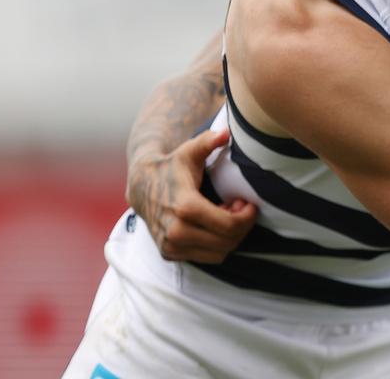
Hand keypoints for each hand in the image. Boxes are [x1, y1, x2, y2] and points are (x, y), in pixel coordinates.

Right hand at [125, 127, 257, 262]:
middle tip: (240, 208)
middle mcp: (175, 231)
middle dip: (241, 226)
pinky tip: (215, 226)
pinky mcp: (169, 254)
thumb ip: (209, 141)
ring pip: (219, 253)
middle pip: (227, 241)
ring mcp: (171, 245)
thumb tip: (226, 132)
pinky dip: (217, 245)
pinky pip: (207, 258)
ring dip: (231, 237)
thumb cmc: (173, 166)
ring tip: (228, 215)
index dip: (246, 217)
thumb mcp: (190, 151)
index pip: (228, 225)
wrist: (142, 186)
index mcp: (185, 207)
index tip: (248, 204)